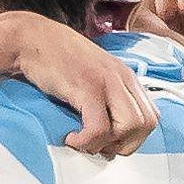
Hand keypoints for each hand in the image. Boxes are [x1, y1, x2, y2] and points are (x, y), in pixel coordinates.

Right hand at [0, 13, 157, 153]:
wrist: (31, 38)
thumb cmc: (56, 61)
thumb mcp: (92, 77)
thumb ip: (107, 97)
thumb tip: (111, 132)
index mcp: (127, 77)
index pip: (152, 117)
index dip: (134, 138)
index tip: (108, 141)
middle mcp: (122, 78)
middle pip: (147, 124)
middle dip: (124, 145)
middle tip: (97, 145)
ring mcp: (106, 81)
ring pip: (129, 127)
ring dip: (106, 144)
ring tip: (83, 141)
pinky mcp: (87, 87)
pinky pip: (99, 128)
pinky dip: (86, 142)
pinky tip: (70, 137)